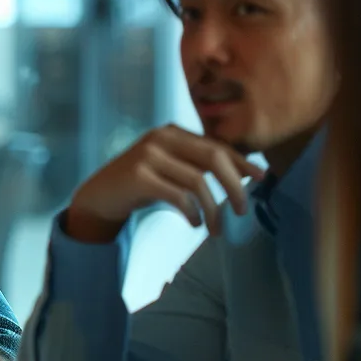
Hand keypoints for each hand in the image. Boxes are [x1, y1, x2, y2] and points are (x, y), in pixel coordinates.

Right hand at [64, 124, 265, 240]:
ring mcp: (148, 155)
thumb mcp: (170, 168)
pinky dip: (192, 212)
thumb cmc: (140, 184)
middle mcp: (162, 137)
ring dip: (213, 209)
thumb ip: (196, 164)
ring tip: (216, 228)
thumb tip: (241, 173)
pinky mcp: (138, 176)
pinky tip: (194, 224)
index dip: (241, 162)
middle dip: (234, 185)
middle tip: (243, 210)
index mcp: (173, 132)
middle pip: (212, 158)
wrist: (99, 196)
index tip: (261, 179)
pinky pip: (178, 195)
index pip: (216, 146)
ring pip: (197, 181)